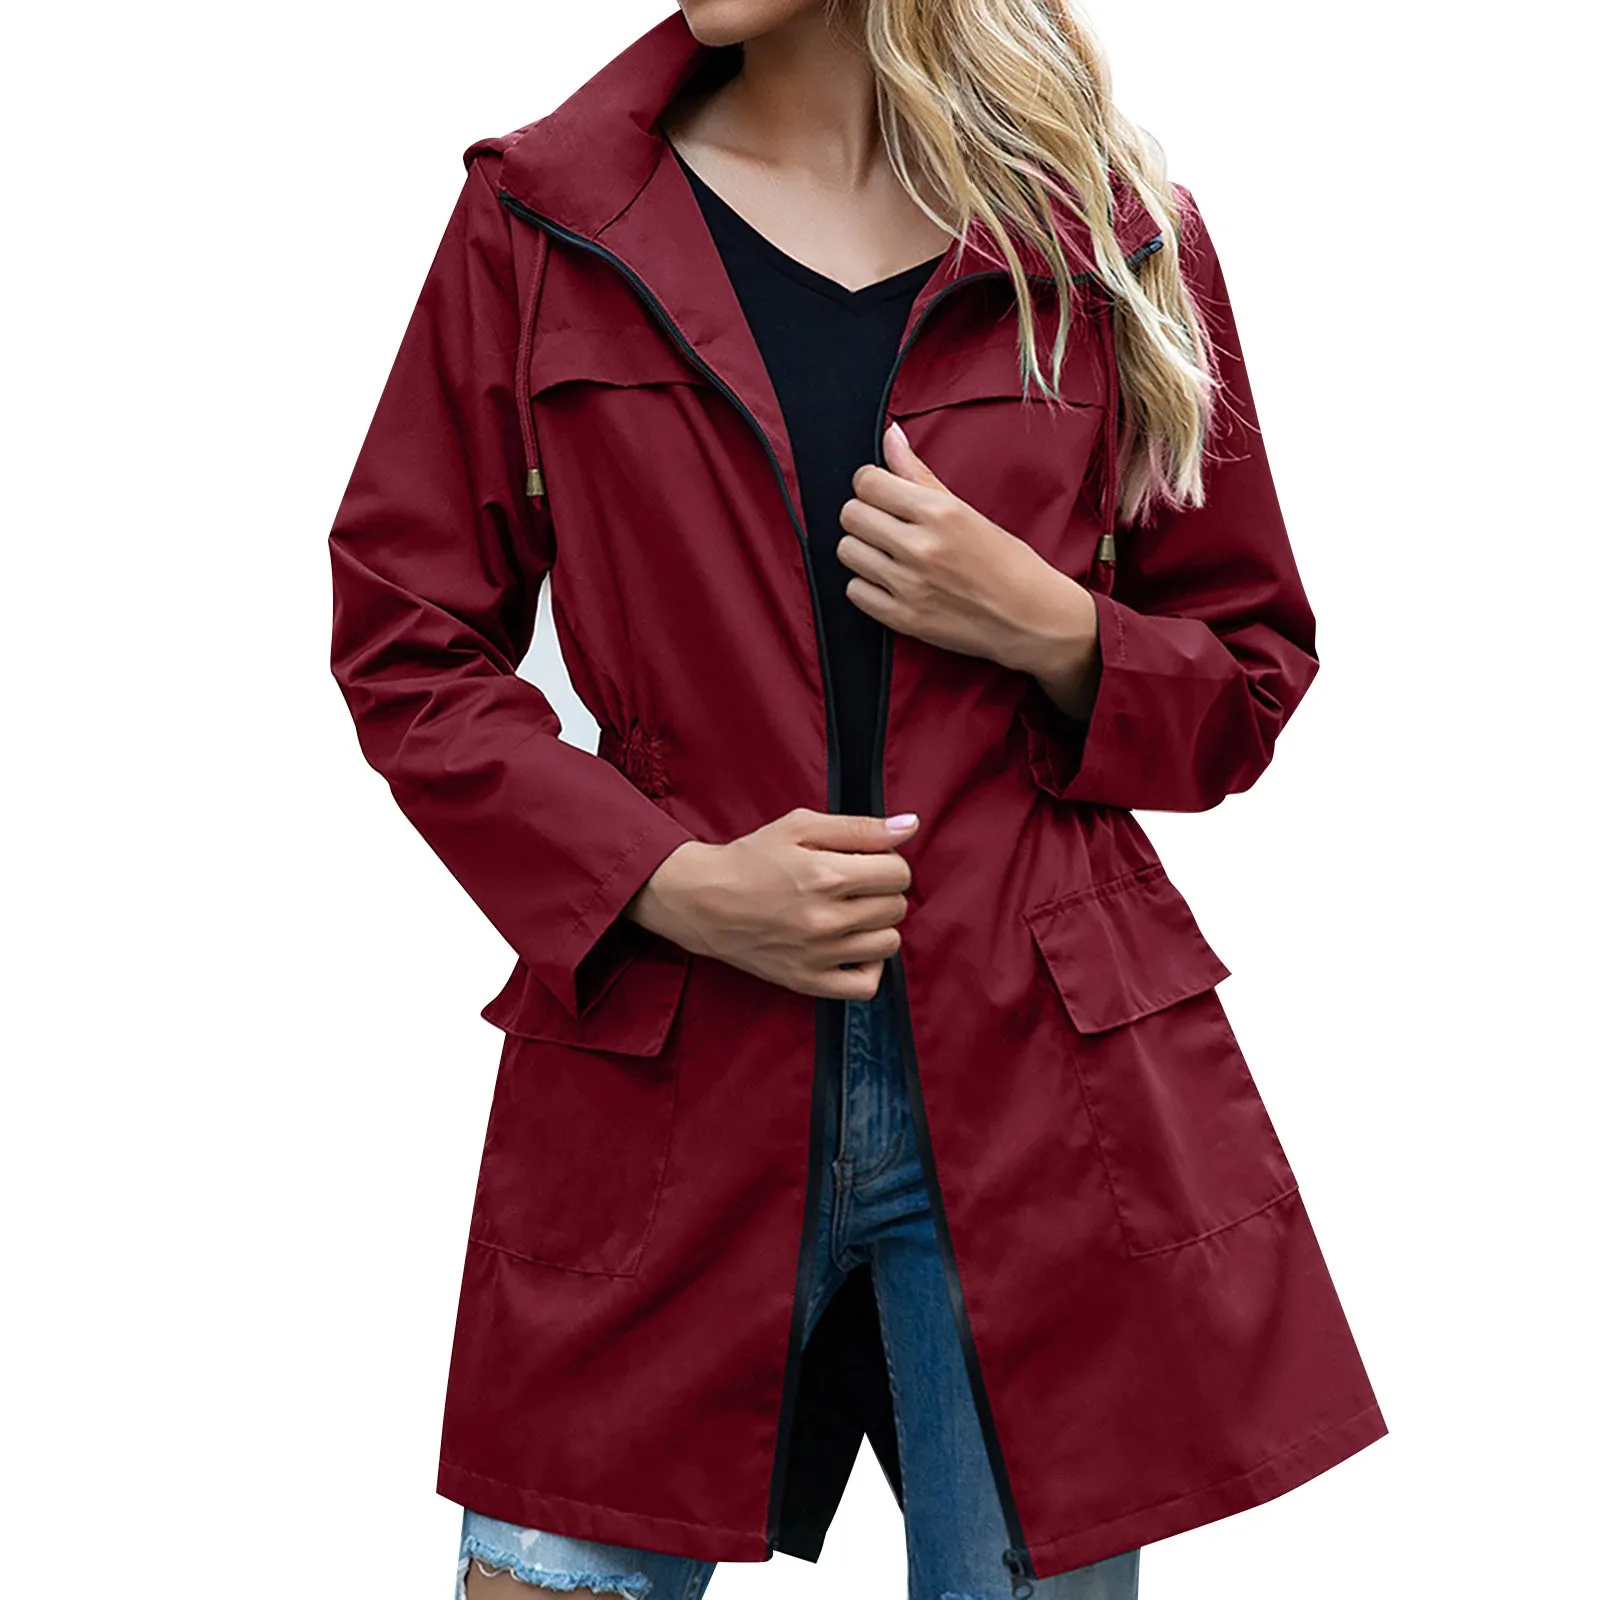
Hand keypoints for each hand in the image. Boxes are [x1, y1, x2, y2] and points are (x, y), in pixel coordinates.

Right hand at [627, 808, 919, 999]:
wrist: (702, 901)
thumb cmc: (751, 859)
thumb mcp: (800, 826)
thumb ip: (859, 827)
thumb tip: (909, 826)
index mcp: (826, 875)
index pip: (898, 873)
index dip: (888, 862)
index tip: (866, 862)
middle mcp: (826, 919)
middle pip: (895, 907)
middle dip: (882, 891)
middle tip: (854, 885)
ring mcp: (818, 955)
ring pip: (888, 944)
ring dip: (877, 926)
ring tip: (851, 914)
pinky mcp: (807, 981)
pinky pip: (866, 986)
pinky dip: (867, 967)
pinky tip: (851, 948)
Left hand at [839, 421, 1101, 719]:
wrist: (1030, 619)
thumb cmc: (1005, 562)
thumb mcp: (966, 510)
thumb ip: (919, 474)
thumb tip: (890, 436)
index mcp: (940, 513)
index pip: (868, 483)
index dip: (869, 483)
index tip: (880, 491)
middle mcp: (921, 548)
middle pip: (851, 515)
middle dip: (864, 514)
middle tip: (884, 523)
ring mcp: (910, 586)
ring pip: (847, 552)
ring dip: (862, 549)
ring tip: (888, 553)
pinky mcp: (904, 619)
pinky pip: (855, 592)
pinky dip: (866, 585)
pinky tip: (889, 581)